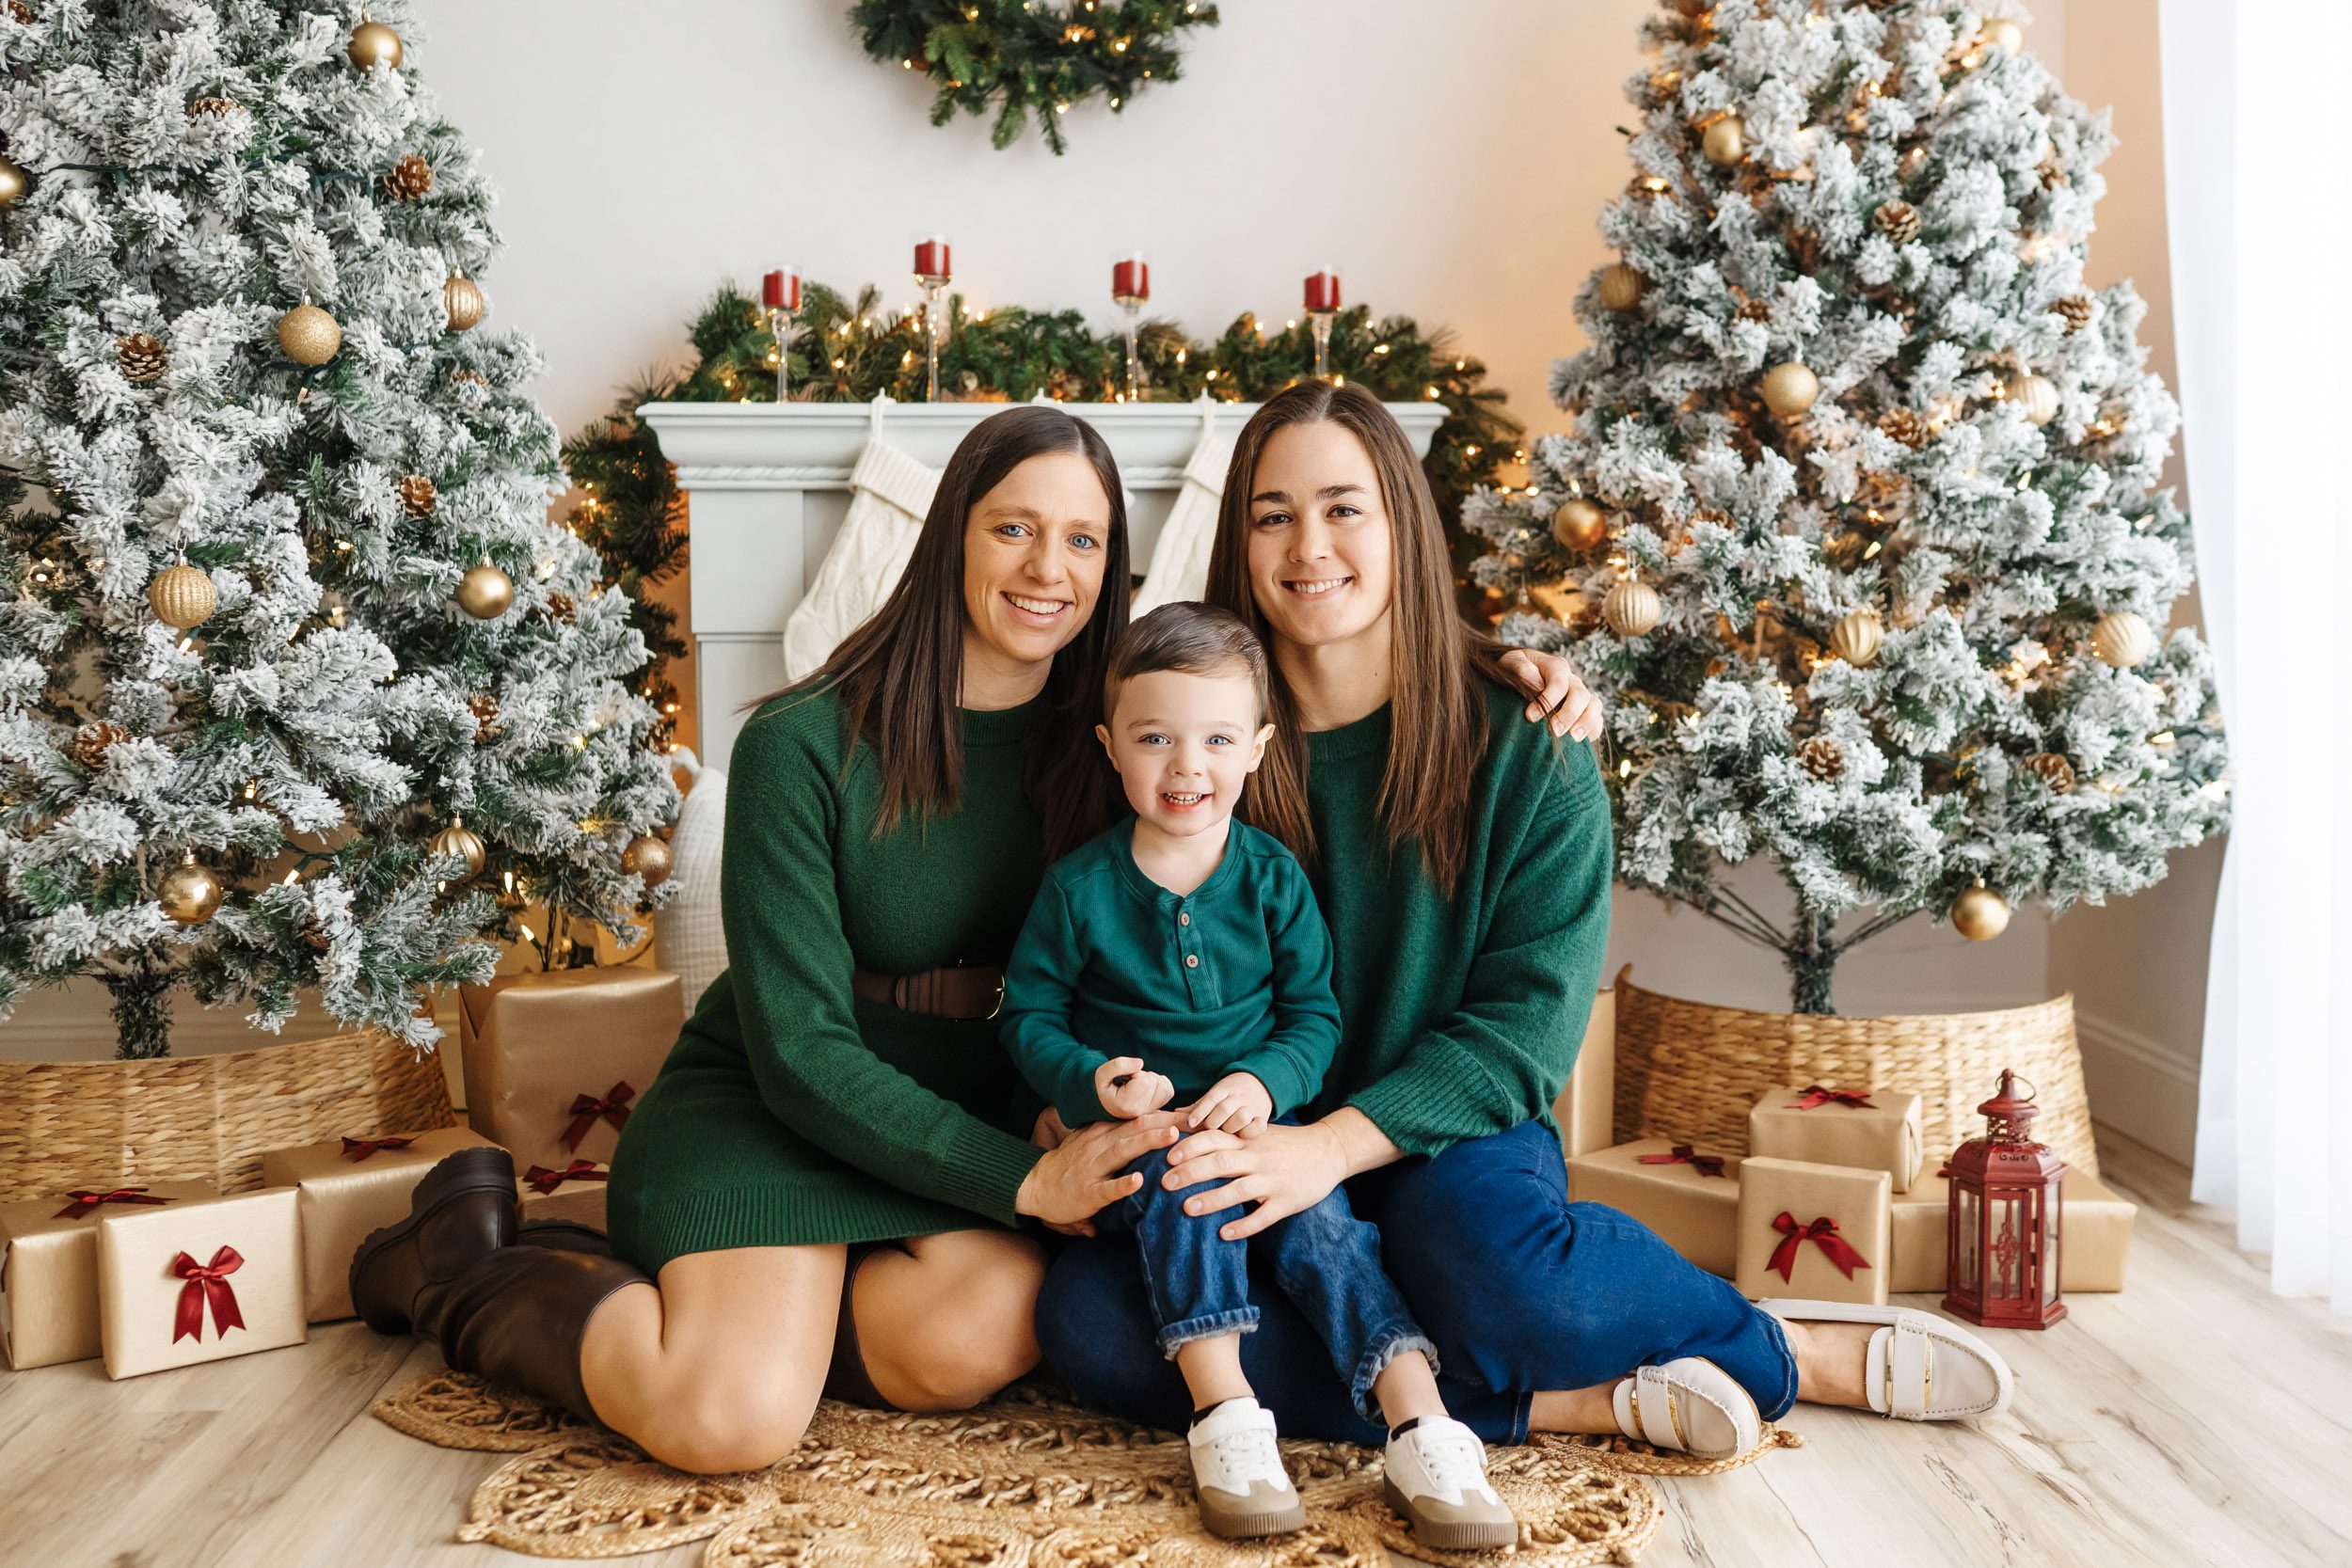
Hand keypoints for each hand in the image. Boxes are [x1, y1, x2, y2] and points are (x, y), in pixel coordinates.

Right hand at [1016, 1109, 1187, 1226]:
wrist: (1034, 1184)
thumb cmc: (1070, 1164)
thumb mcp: (1094, 1141)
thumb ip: (1122, 1134)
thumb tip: (1158, 1127)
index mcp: (1105, 1132)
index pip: (1141, 1119)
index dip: (1169, 1114)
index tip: (1196, 1111)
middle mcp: (1100, 1144)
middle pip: (1138, 1128)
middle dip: (1169, 1122)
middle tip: (1197, 1118)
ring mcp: (1093, 1168)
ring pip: (1123, 1151)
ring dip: (1148, 1142)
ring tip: (1172, 1136)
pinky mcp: (1087, 1192)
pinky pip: (1106, 1188)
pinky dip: (1122, 1184)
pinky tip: (1138, 1181)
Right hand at [1095, 1056, 1174, 1119]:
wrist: (1104, 1102)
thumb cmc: (1103, 1087)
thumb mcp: (1102, 1073)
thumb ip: (1119, 1065)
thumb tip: (1140, 1063)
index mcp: (1126, 1105)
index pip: (1145, 1081)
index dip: (1135, 1073)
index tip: (1124, 1079)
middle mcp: (1140, 1112)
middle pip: (1154, 1082)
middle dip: (1143, 1075)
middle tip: (1129, 1082)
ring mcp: (1150, 1112)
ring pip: (1163, 1086)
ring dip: (1152, 1079)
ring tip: (1137, 1084)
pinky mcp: (1157, 1108)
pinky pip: (1168, 1090)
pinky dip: (1160, 1084)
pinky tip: (1146, 1087)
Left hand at [1159, 1118, 1349, 1241]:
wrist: (1329, 1149)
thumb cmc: (1287, 1143)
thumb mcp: (1259, 1133)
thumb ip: (1231, 1136)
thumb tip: (1192, 1135)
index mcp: (1248, 1141)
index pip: (1213, 1139)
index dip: (1189, 1147)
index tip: (1167, 1156)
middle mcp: (1257, 1158)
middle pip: (1219, 1162)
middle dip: (1190, 1172)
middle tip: (1164, 1183)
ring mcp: (1272, 1180)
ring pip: (1238, 1189)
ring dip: (1211, 1199)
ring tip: (1186, 1209)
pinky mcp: (1286, 1201)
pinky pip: (1263, 1216)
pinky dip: (1244, 1226)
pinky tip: (1225, 1234)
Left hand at [1186, 1071, 1272, 1135]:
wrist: (1260, 1083)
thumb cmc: (1231, 1093)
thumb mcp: (1215, 1094)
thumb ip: (1197, 1106)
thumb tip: (1174, 1114)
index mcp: (1224, 1089)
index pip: (1211, 1099)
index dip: (1200, 1111)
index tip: (1191, 1123)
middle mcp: (1238, 1097)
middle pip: (1224, 1110)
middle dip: (1213, 1123)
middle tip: (1206, 1133)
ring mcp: (1252, 1107)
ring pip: (1241, 1118)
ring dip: (1230, 1128)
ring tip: (1223, 1136)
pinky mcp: (1263, 1118)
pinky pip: (1257, 1127)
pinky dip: (1249, 1133)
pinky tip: (1241, 1137)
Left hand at [1500, 647, 1604, 741]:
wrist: (1518, 679)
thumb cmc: (1513, 671)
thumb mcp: (1509, 662)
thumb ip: (1518, 666)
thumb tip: (1532, 676)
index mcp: (1555, 667)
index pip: (1559, 683)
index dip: (1548, 700)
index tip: (1530, 717)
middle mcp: (1572, 680)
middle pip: (1580, 695)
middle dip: (1568, 714)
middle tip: (1554, 731)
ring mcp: (1581, 696)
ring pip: (1594, 706)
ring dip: (1586, 723)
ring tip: (1573, 738)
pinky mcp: (1584, 711)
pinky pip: (1597, 720)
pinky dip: (1592, 730)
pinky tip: (1579, 742)